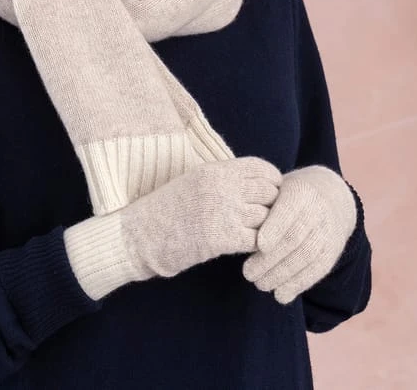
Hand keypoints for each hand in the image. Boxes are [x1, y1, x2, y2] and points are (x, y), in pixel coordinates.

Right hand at [65, 156, 281, 299]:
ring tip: (258, 236)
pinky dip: (258, 246)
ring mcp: (224, 211)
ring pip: (267, 217)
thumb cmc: (168, 209)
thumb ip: (223, 178)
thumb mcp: (194, 180)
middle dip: (274, 206)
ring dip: (267, 228)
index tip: (271, 194)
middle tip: (268, 220)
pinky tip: (249, 249)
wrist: (142, 235)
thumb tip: (255, 182)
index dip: (272, 181)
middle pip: (270, 193)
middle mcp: (222, 186)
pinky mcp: (224, 237)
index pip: (262, 168)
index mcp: (215, 169)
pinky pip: (257, 240)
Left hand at [242, 165, 356, 304]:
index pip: (288, 209)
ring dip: (282, 275)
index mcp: (300, 190)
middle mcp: (317, 210)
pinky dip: (298, 284)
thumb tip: (235, 224)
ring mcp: (328, 232)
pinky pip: (318, 270)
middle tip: (248, 273)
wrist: (330, 196)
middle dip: (271, 259)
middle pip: (295, 238)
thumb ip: (260, 204)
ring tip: (260, 284)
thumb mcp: (274, 189)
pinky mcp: (332, 251)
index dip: (275, 228)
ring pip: (307, 256)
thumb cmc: (287, 193)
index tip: (259, 244)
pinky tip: (280, 295)